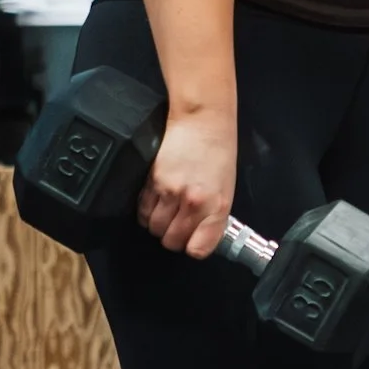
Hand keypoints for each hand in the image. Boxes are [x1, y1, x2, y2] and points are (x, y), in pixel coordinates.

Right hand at [137, 109, 236, 257]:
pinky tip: (155, 201)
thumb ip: (212, 215)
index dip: (192, 247)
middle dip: (172, 236)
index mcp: (218, 206)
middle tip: (177, 223)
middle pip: (171, 241)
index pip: (199, 248)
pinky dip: (146, 211)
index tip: (191, 241)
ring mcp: (171, 192)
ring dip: (157, 224)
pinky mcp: (152, 181)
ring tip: (166, 210)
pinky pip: (142, 210)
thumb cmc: (219, 151)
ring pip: (154, 228)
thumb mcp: (226, 188)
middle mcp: (194, 203)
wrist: (203, 120)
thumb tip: (198, 236)